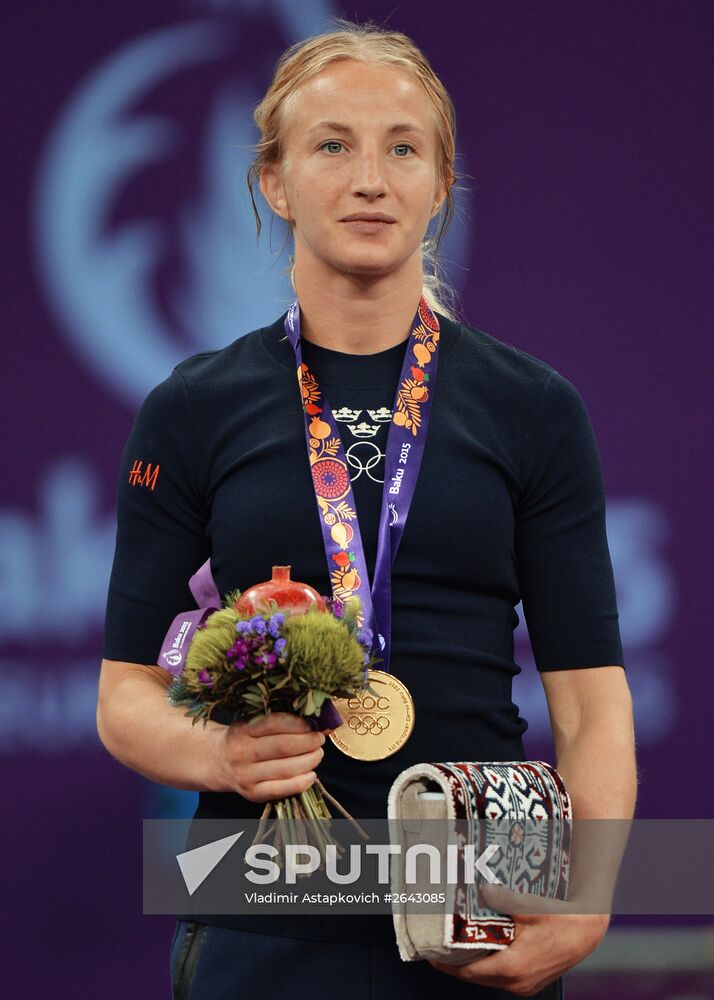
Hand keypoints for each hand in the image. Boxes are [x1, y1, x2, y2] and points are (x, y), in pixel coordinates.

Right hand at [210, 712, 326, 800]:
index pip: (275, 723)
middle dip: (309, 742)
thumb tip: (317, 720)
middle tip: (320, 739)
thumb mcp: (251, 722)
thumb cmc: (243, 738)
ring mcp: (246, 775)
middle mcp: (241, 752)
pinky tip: (312, 775)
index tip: (313, 724)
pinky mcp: (252, 794)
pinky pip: (281, 789)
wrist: (218, 761)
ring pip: (286, 769)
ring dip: (309, 761)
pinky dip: (300, 783)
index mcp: (242, 730)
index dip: (298, 724)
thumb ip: (278, 720)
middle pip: (283, 747)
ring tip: (318, 754)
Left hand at [428, 882, 609, 995]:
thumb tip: (479, 888)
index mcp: (512, 967)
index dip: (446, 965)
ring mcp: (525, 985)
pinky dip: (487, 966)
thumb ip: (500, 898)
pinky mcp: (531, 981)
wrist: (586, 930)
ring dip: (471, 966)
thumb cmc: (559, 918)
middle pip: (475, 979)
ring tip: (454, 948)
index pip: (468, 972)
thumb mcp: (527, 906)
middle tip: (437, 948)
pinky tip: (481, 950)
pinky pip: (501, 977)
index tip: (430, 954)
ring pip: (488, 979)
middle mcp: (517, 982)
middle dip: (455, 965)